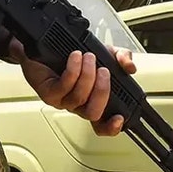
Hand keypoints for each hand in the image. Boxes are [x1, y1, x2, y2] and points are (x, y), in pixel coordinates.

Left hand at [10, 38, 136, 135]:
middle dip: (102, 92)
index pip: (101, 123)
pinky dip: (73, 71)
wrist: (42, 45)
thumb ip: (120, 58)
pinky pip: (64, 87)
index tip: (119, 118)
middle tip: (104, 71)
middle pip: (93, 113)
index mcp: (91, 100)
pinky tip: (75, 58)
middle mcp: (76, 104)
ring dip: (87, 76)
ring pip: (79, 98)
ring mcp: (62, 100)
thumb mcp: (103, 53)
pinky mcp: (48, 93)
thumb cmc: (70, 54)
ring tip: (88, 57)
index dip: (111, 126)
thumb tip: (130, 67)